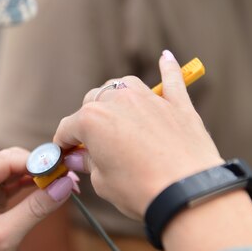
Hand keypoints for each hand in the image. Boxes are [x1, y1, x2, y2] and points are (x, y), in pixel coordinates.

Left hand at [0, 148, 73, 250]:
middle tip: (69, 179)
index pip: (7, 160)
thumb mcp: (7, 235)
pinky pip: (12, 183)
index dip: (38, 163)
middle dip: (40, 168)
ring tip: (64, 184)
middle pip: (11, 160)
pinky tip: (49, 190)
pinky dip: (31, 186)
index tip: (65, 170)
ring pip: (14, 170)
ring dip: (38, 176)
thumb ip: (36, 207)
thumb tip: (65, 185)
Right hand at [54, 51, 222, 219]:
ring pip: (124, 85)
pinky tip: (166, 57)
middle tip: (92, 144)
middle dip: (88, 121)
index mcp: (92, 120)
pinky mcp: (178, 105)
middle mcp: (117, 101)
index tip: (65, 154)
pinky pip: (171, 79)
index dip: (64, 143)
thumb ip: (88, 163)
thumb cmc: (141, 190)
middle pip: (93, 101)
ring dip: (116, 97)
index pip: (68, 127)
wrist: (187, 192)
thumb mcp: (103, 182)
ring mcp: (149, 99)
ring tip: (117, 115)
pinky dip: (168, 69)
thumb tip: (79, 157)